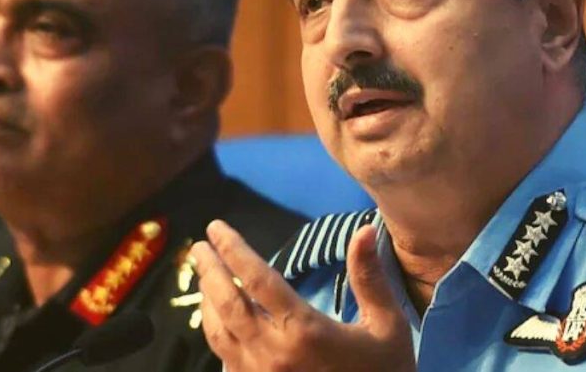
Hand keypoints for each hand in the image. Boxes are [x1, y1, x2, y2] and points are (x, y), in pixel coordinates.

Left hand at [192, 220, 415, 371]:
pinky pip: (224, 357)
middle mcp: (274, 353)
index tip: (216, 227)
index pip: (258, 280)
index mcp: (304, 330)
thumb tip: (365, 229)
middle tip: (199, 247)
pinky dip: (215, 330)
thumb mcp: (386, 323)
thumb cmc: (385, 369)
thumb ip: (369, 276)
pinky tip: (217, 317)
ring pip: (218, 333)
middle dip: (209, 271)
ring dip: (207, 300)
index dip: (234, 249)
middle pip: (227, 304)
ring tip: (205, 275)